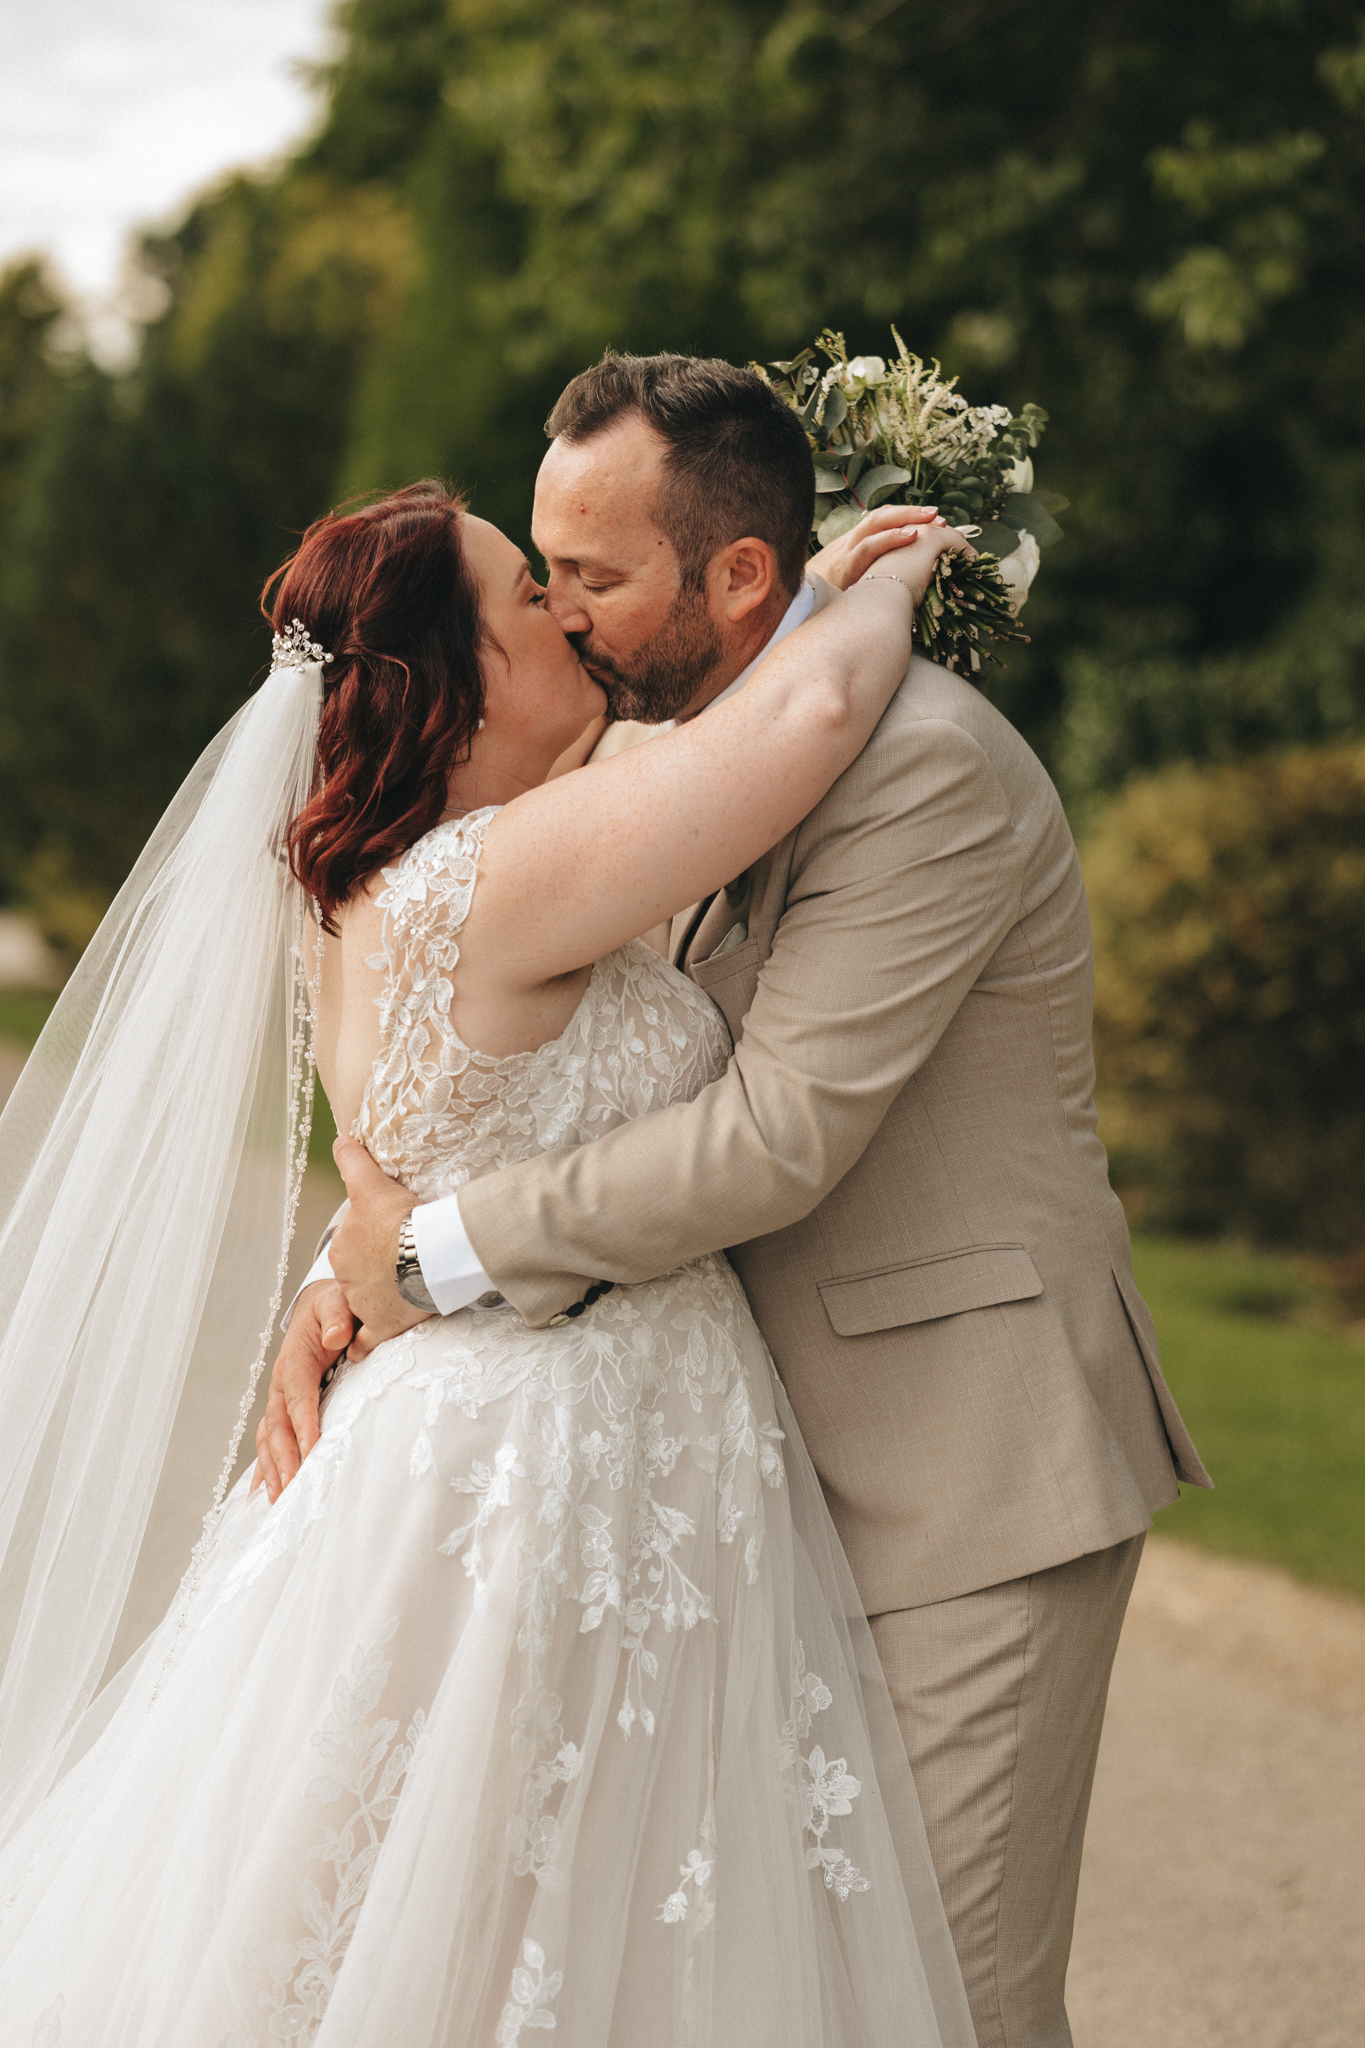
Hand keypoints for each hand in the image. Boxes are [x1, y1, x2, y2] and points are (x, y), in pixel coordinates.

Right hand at [251, 1279, 354, 1502]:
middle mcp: (281, 1386)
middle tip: (292, 1490)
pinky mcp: (283, 1411)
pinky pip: (269, 1443)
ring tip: (279, 1502)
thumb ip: (338, 1314)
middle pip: (277, 1428)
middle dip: (284, 1460)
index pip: (299, 1399)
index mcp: (294, 1362)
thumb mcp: (338, 1301)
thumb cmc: (334, 1307)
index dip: (304, 1427)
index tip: (312, 1453)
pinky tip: (263, 1496)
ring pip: (268, 1440)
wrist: (321, 1308)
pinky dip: (265, 1469)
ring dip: (272, 1471)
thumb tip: (339, 1336)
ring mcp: (279, 1401)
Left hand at [328, 1135, 434, 1342]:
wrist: (430, 1252)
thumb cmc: (405, 1217)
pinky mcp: (381, 1326)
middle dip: (374, 1270)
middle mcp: (345, 1278)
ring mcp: (362, 1305)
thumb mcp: (373, 1182)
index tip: (389, 1238)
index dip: (371, 1240)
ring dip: (377, 1300)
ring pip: (363, 1304)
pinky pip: (364, 1341)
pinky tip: (367, 1341)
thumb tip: (341, 1137)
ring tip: (401, 1292)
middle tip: (400, 1263)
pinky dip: (362, 1343)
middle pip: (358, 1275)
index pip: (352, 1245)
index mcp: (342, 1247)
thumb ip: (353, 1160)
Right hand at [809, 503, 973, 595]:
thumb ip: (860, 585)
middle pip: (878, 517)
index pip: (876, 523)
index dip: (901, 518)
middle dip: (909, 513)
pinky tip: (913, 536)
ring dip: (907, 518)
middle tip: (937, 514)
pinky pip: (868, 547)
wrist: (787, 614)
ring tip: (933, 519)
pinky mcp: (842, 569)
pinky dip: (891, 538)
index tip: (927, 520)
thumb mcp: (841, 592)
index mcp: (846, 548)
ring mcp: (842, 555)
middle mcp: (844, 546)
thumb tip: (883, 591)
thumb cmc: (819, 610)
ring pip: (875, 524)